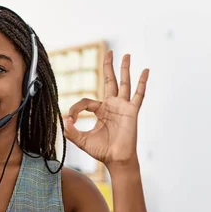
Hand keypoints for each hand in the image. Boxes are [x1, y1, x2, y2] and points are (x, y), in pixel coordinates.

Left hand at [63, 50, 148, 165]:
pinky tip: (145, 71)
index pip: (86, 101)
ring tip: (126, 55)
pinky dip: (142, 83)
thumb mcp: (82, 141)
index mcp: (100, 111)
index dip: (76, 108)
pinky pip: (139, 95)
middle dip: (109, 66)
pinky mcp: (132, 111)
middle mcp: (112, 106)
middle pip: (110, 81)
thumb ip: (71, 132)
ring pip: (124, 83)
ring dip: (125, 69)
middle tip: (109, 52)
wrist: (116, 159)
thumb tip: (65, 120)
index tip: (72, 119)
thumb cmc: (102, 151)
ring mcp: (123, 107)